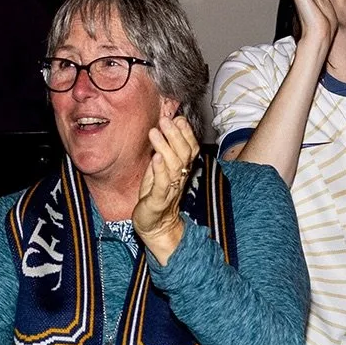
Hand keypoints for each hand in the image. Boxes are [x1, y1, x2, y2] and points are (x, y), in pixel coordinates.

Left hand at [131, 112, 195, 263]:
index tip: (178, 117)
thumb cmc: (156, 196)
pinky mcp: (158, 201)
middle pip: (184, 154)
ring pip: (174, 165)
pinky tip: (156, 157)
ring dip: (166, 146)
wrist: (155, 226)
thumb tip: (165, 128)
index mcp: (181, 170)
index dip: (186, 133)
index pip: (190, 148)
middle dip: (176, 134)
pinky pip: (162, 183)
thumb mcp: (159, 170)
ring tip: (155, 131)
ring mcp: (170, 189)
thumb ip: (163, 151)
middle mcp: (179, 178)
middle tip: (165, 119)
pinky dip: (160, 169)